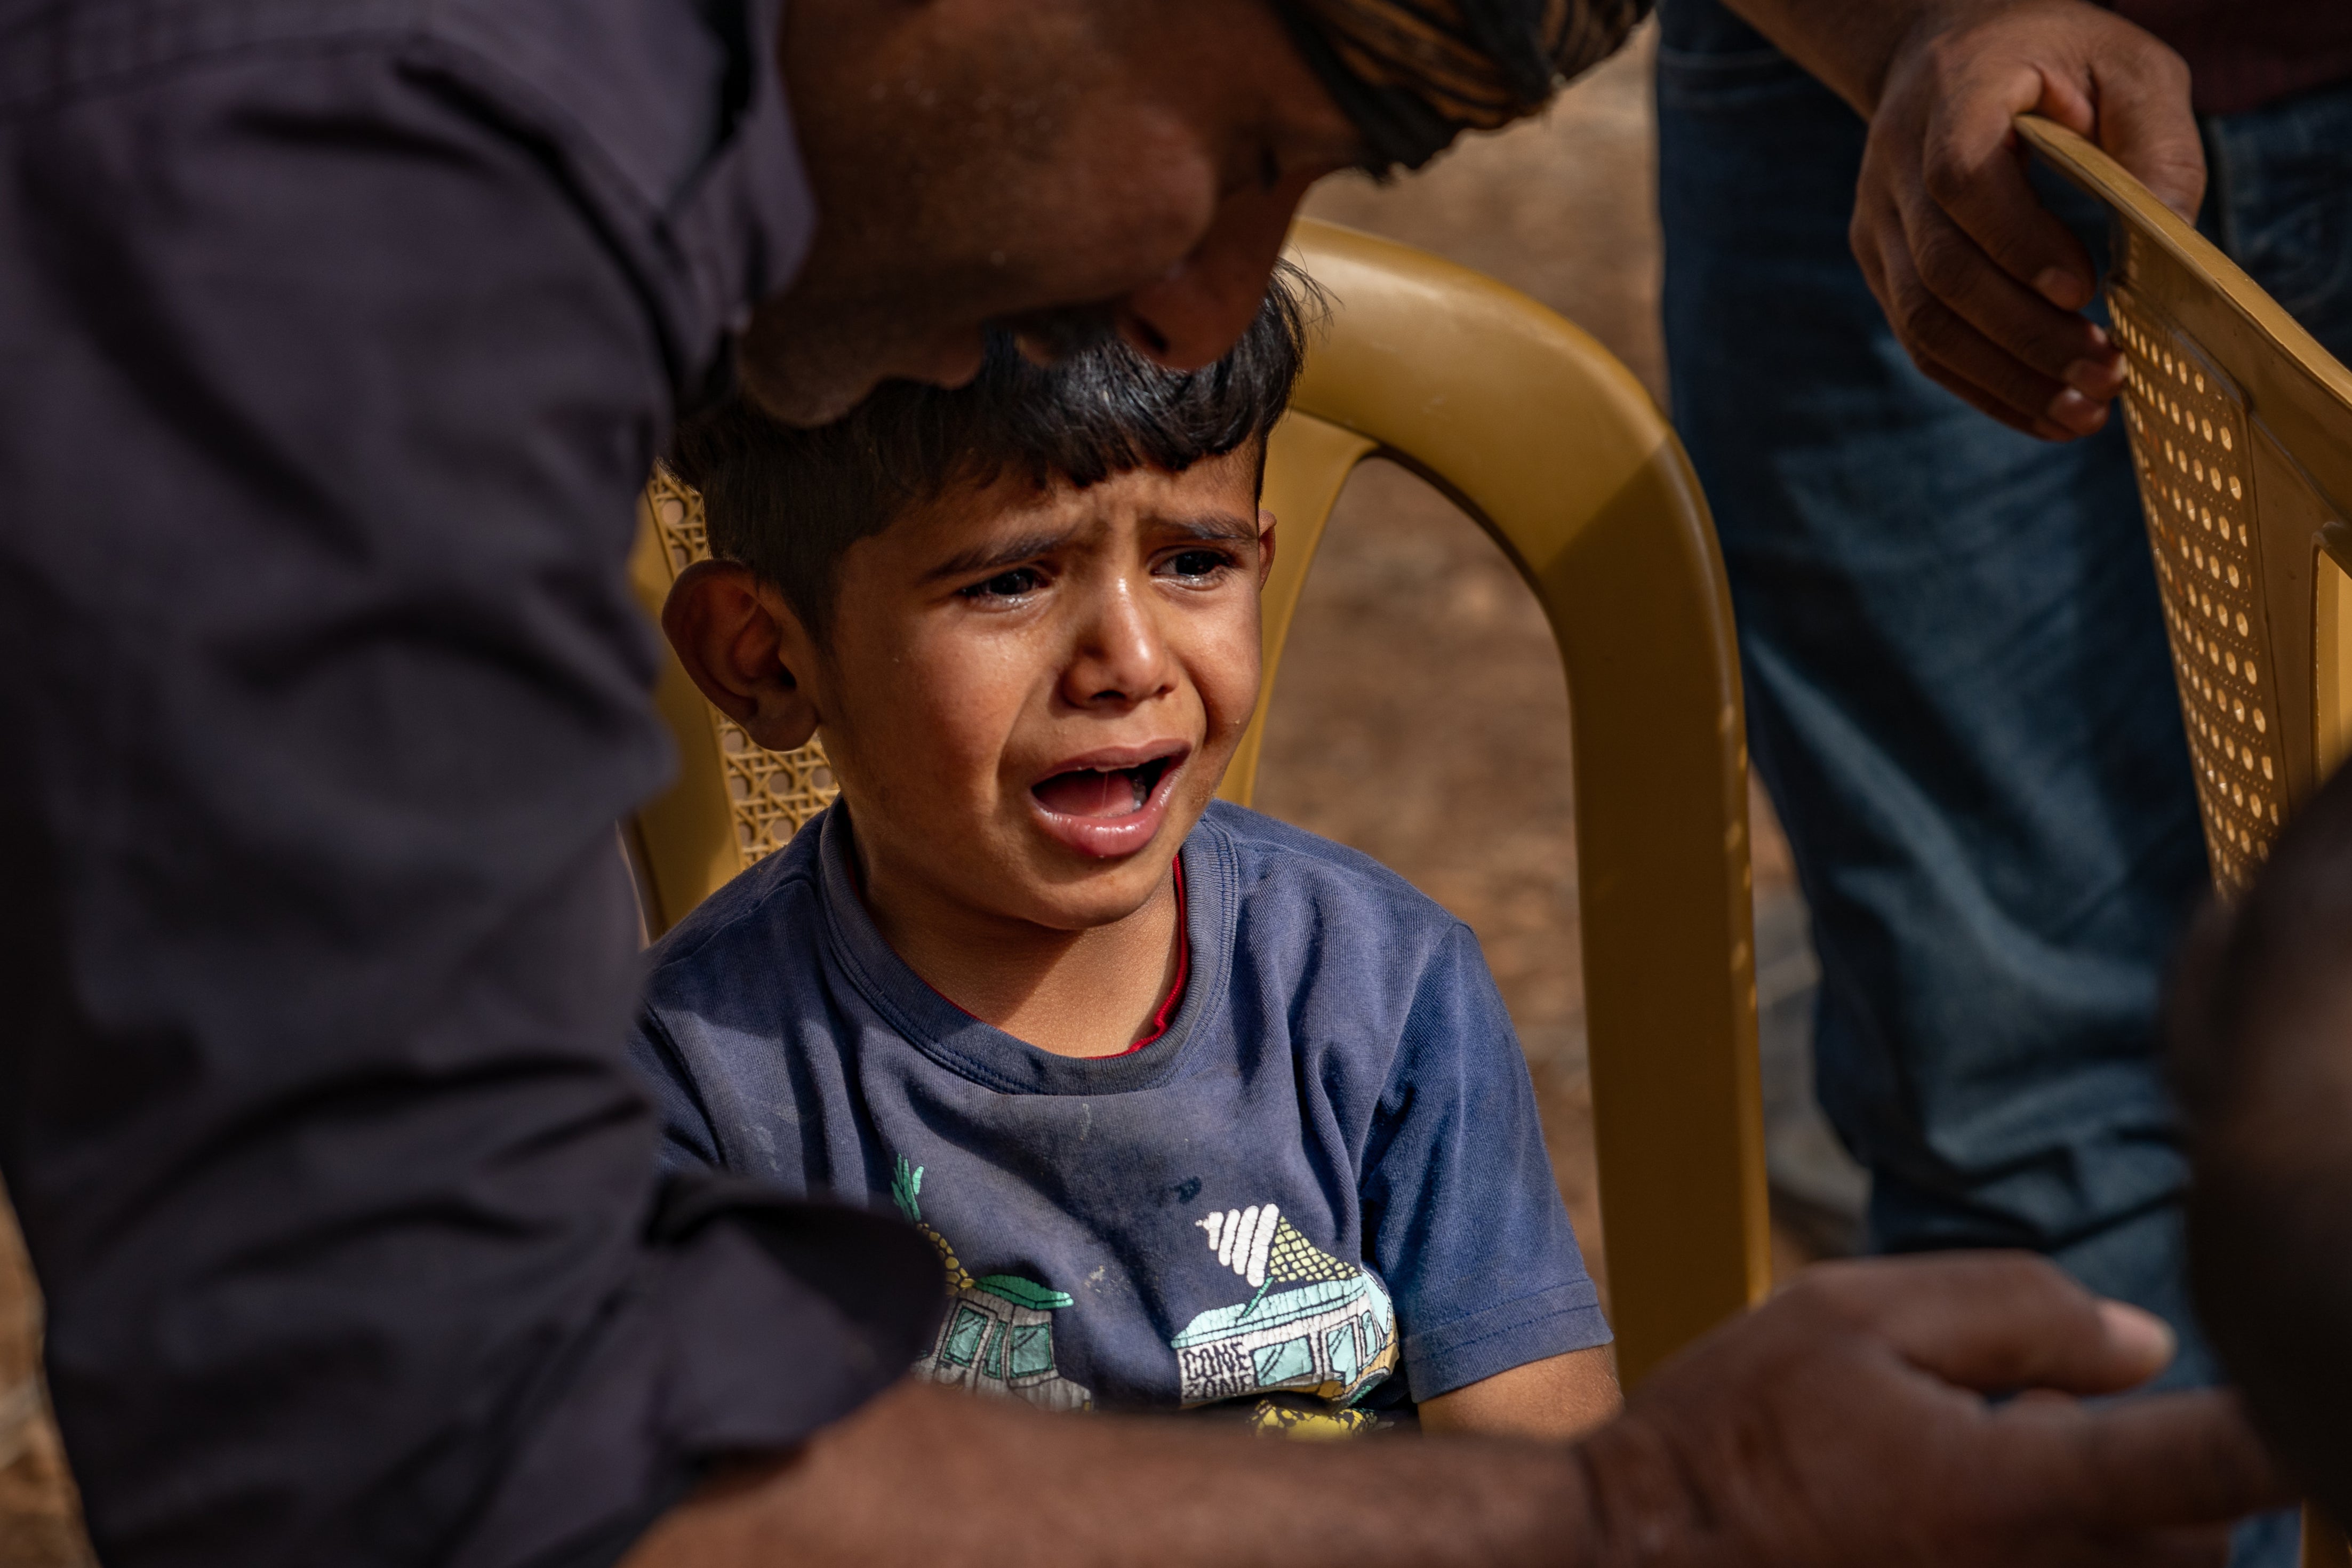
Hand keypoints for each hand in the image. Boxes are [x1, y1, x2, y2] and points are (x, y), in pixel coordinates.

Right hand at [1578, 1252, 2288, 1565]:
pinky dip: (2077, 1560)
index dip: (2287, 1426)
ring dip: (2128, 1531)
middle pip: (2204, 1539)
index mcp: (2012, 1485)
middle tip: (2039, 1423)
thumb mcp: (1848, 1314)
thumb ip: (2010, 1309)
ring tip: (2000, 1479)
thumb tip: (2146, 1345)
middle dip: (2167, 1475)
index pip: (2212, 1458)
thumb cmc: (1736, 1430)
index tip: (2315, 1390)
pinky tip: (1969, 1532)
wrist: (1638, 1562)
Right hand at [1850, 0, 2201, 439]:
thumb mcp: (2125, 64)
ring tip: (2083, 412)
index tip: (2083, 289)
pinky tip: (2043, 413)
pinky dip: (1983, 387)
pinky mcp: (1883, 268)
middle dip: (2026, 335)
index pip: (1960, 181)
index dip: (2016, 242)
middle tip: (2107, 374)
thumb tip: (2173, 240)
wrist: (1948, 54)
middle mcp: (1894, 164)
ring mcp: (1878, 223)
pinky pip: (1923, 343)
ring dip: (2005, 377)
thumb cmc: (2054, 56)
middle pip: (1942, 271)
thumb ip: (2155, 139)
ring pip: (1924, 322)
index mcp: (1953, 95)